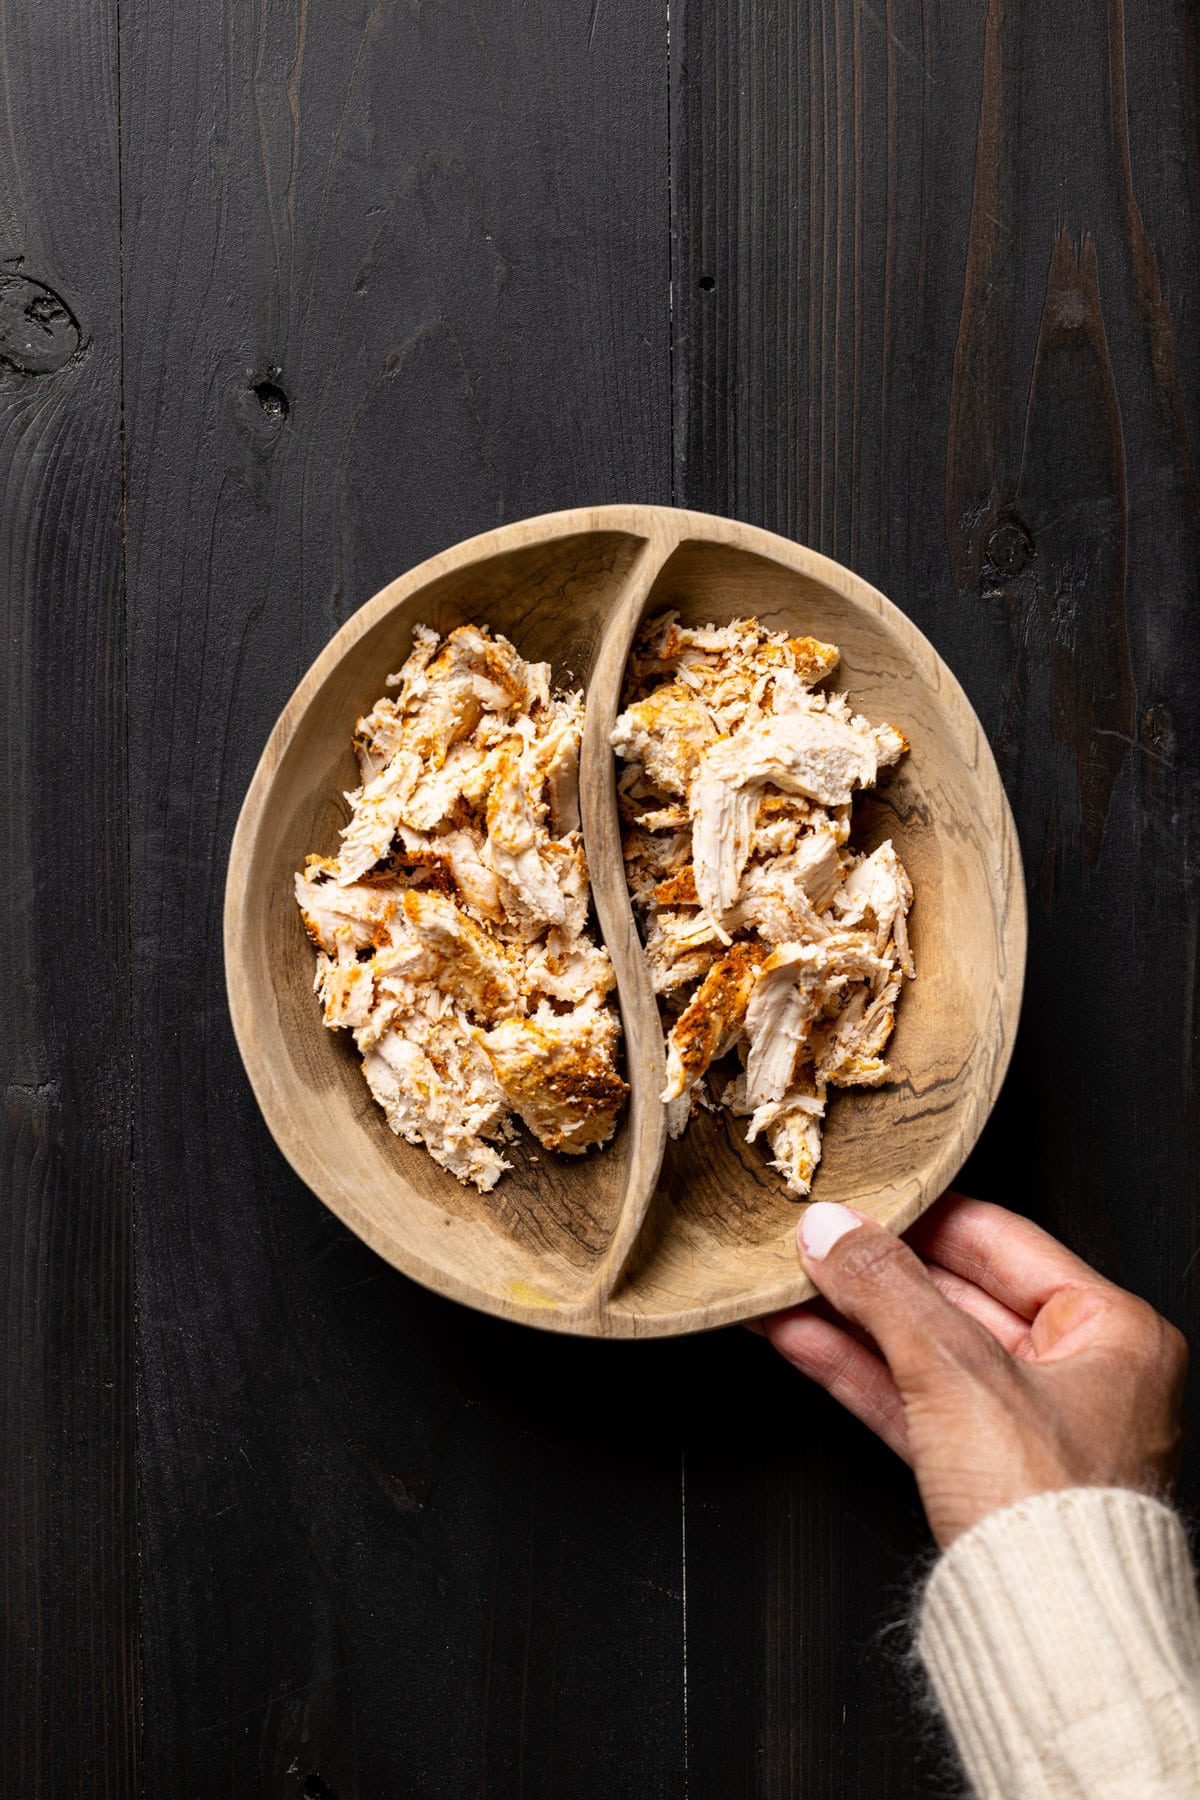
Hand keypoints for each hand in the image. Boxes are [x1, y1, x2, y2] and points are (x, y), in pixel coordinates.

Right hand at [759, 1193, 1188, 1547]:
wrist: (1048, 1636)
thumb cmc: (1050, 1511)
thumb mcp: (957, 1370)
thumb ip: (886, 1289)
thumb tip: (833, 1229)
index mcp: (1115, 1332)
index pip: (1002, 1242)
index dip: (921, 1217)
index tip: (861, 1198)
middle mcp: (1083, 1374)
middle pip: (958, 1295)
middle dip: (875, 1272)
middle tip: (812, 1239)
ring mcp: (1030, 1427)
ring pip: (927, 1350)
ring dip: (851, 1319)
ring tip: (787, 1283)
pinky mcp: (984, 1473)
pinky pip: (914, 1402)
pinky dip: (858, 1371)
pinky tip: (800, 1338)